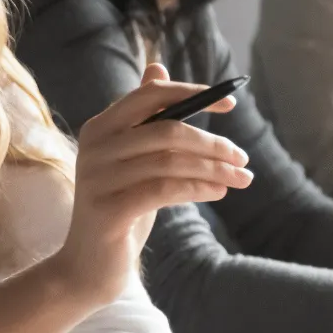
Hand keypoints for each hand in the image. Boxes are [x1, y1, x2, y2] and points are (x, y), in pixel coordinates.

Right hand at [50, 63, 253, 309]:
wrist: (89, 266)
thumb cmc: (120, 207)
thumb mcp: (133, 159)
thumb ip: (145, 119)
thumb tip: (157, 67)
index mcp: (100, 127)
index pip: (150, 95)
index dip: (194, 94)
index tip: (231, 104)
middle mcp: (94, 146)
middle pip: (167, 129)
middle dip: (212, 142)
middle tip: (242, 157)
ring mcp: (97, 177)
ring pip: (170, 161)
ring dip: (214, 169)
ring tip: (241, 179)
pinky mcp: (108, 209)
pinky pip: (164, 190)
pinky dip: (198, 188)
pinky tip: (219, 192)